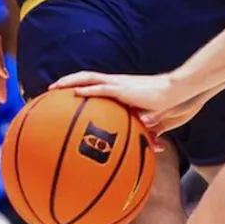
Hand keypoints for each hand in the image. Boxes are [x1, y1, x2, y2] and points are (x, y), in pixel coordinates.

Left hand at [50, 72, 202, 138]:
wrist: (173, 94)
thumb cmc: (162, 105)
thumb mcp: (145, 119)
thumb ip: (139, 129)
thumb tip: (141, 146)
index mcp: (117, 87)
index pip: (93, 82)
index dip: (77, 84)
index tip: (62, 91)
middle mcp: (114, 82)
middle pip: (85, 77)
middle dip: (67, 81)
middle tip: (51, 88)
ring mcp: (117, 84)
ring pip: (88, 78)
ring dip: (70, 81)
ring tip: (55, 86)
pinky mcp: (122, 89)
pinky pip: (100, 88)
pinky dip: (86, 89)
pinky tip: (74, 92)